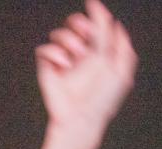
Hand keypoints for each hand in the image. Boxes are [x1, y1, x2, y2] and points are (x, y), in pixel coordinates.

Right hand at [36, 0, 136, 134]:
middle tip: (84, 35)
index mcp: (98, 51)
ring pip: (59, 33)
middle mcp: (79, 53)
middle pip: (74, 22)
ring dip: (69, 41)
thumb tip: (110, 19)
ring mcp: (62, 59)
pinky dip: (55, 54)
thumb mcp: (117, 65)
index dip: (95, 18)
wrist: (81, 116)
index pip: (94, 24)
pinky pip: (44, 49)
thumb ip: (115, 39)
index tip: (96, 27)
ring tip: (75, 59)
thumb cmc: (101, 96)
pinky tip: (64, 66)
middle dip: (78, 23)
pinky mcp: (47, 67)